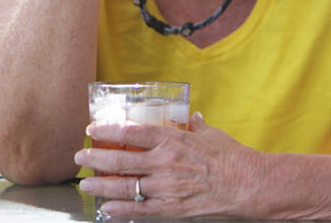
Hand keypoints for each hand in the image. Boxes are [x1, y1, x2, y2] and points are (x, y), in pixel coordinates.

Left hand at [74, 112, 263, 218]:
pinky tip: (107, 209)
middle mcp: (164, 162)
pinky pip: (140, 210)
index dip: (107, 130)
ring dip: (102, 185)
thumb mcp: (211, 134)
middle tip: (80, 157)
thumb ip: (196, 127)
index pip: (131, 132)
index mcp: (172, 140)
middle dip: (96, 158)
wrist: (250, 186)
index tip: (92, 129)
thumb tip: (192, 118)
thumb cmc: (233, 158)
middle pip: (121, 159)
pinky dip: (121, 210)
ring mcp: (166, 188)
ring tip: (87, 184)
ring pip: (126, 186)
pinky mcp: (172, 209)